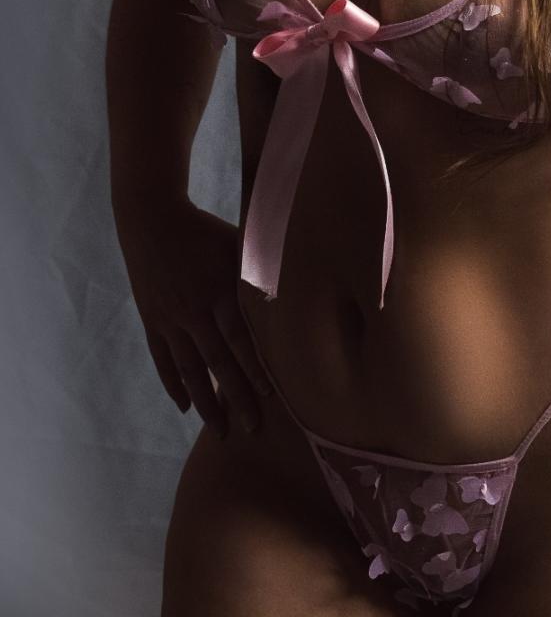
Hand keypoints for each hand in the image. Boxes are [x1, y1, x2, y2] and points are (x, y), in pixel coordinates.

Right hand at [115, 197, 272, 436]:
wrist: (152, 219)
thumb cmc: (205, 230)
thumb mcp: (238, 242)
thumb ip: (262, 268)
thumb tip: (298, 283)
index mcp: (219, 291)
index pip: (241, 338)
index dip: (255, 368)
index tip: (271, 396)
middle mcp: (194, 311)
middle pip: (218, 362)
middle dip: (236, 398)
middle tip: (252, 430)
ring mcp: (170, 319)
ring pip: (189, 370)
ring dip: (206, 403)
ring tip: (220, 431)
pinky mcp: (152, 321)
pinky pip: (163, 360)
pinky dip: (174, 385)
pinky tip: (185, 406)